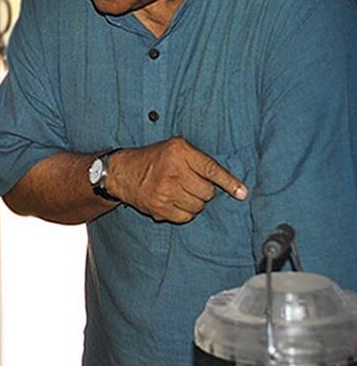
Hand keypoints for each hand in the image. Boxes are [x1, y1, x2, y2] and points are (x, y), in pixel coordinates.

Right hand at [106, 137, 247, 222]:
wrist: (122, 173)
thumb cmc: (153, 159)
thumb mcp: (175, 148)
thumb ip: (199, 160)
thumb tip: (230, 184)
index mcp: (179, 152)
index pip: (211, 169)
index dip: (229, 183)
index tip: (242, 193)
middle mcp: (173, 171)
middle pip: (207, 192)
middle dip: (204, 190)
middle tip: (190, 184)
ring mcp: (165, 191)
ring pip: (198, 206)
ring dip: (194, 202)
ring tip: (180, 192)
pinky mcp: (159, 208)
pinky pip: (185, 217)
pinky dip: (184, 212)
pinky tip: (174, 202)